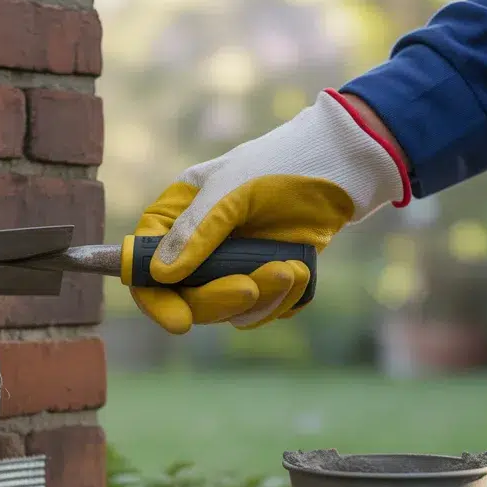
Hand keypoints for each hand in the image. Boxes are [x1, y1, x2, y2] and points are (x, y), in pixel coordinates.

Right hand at [131, 89, 410, 333]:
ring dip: (260, 298)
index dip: (156, 298)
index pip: (145, 267)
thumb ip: (196, 231)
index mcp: (178, 214)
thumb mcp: (233, 191)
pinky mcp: (264, 276)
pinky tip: (300, 271)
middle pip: (187, 297)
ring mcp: (232, 263)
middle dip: (219, 298)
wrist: (341, 166)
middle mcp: (198, 244)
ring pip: (226, 309)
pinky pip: (261, 310)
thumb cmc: (281, 164)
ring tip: (290, 269)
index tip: (179, 322)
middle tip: (251, 286)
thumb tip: (160, 274)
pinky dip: (282, 300)